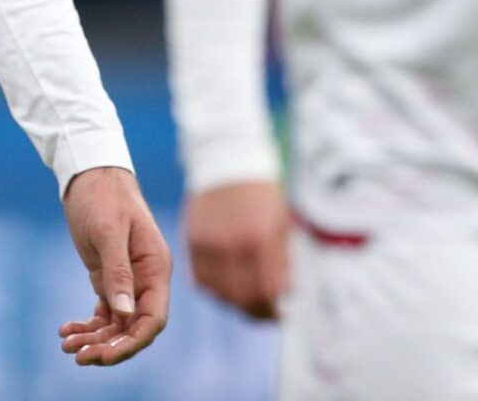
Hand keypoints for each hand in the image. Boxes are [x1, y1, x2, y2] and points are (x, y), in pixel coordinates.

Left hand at [54, 166, 170, 366]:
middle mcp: (146, 279)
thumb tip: (124, 315)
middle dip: (110, 347)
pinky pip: (105, 312)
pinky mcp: (109, 278)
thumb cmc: (103, 196)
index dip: (132, 342)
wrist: (90, 173)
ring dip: (95, 338)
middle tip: (79, 356)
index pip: (152, 318)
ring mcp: (129, 280)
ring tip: (67, 345)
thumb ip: (118, 272)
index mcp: (156, 268)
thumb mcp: (108, 232)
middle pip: (134, 327)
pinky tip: (67, 330)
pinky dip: (88, 324)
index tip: (105, 355)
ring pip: (117, 323)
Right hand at [184, 179, 288, 319]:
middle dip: (254, 311)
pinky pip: (200, 278)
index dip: (272, 310)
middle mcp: (231, 245)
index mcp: (258, 240)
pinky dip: (213, 288)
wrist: (228, 162)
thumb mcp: (281, 224)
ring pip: (217, 292)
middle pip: (239, 297)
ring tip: (246, 299)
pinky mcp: (192, 241)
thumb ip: (283, 262)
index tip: (279, 316)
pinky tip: (225, 284)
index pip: (264, 291)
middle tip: (265, 313)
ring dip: (233, 301)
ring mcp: (208, 244)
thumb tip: (284, 294)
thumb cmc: (262, 193)